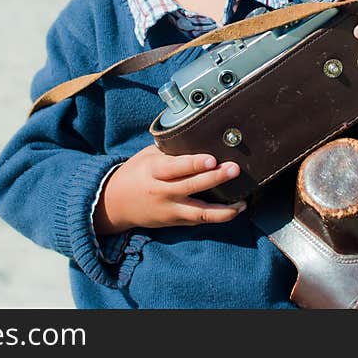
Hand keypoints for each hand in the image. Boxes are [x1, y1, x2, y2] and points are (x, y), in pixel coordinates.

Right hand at [93, 145, 245, 234]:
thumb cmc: (135, 174)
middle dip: (215, 178)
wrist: (115, 204)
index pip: (175, 167)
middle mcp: (162, 192)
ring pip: (198, 212)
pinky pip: (199, 220)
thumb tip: (197, 135)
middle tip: (234, 169)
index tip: (212, 159)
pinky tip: (236, 208)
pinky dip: (218, 216)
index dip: (194, 164)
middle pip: (191, 187)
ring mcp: (170, 210)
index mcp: (153, 172)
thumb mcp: (147, 156)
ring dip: (223, 209)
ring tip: (242, 200)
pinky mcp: (175, 222)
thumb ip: (170, 150)